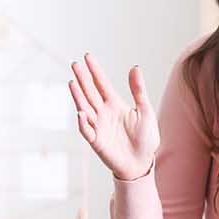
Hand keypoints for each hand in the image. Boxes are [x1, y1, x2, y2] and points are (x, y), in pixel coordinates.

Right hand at [69, 54, 159, 180]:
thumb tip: (134, 67)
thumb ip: (138, 90)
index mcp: (115, 104)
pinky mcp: (97, 141)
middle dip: (82, 79)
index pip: (101, 84)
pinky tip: (81, 112)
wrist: (143, 162)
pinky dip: (83, 123)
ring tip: (73, 83)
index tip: (87, 56)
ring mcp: (99, 126)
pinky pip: (88, 131)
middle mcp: (103, 113)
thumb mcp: (145, 110)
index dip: (95, 71)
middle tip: (74, 64)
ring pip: (85, 108)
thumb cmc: (145, 138)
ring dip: (78, 97)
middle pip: (90, 93)